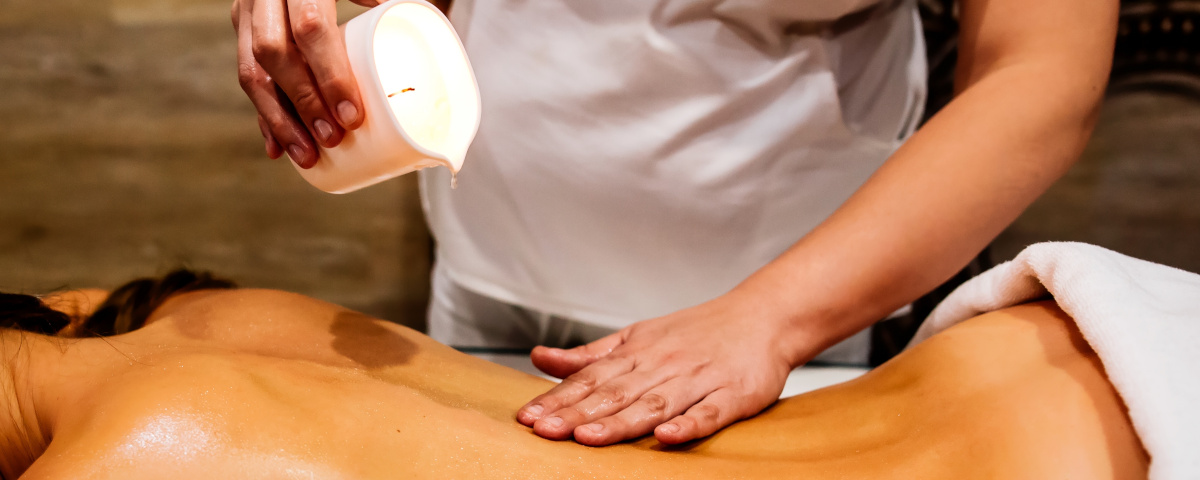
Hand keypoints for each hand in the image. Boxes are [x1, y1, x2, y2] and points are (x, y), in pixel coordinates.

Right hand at [231, 0, 377, 166]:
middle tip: (333, 138)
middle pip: (273, 54)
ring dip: (279, 120)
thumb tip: (430, 28)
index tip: (352, 114)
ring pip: (249, 70)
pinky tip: (278, 146)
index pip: (311, 28)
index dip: (329, 76)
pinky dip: (263, 115)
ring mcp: (247, 11)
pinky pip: (245, 76)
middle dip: (303, 105)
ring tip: (308, 155)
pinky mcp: (242, 27)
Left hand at [516, 294, 803, 445]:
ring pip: (654, 405)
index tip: (529, 417)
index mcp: (638, 353)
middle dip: (578, 414)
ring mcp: (698, 380)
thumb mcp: (637, 336)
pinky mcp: (733, 395)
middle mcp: (663, 365)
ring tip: (589, 438)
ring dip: (620, 422)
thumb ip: (590, 354)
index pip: (591, 378)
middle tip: (545, 431)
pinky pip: (708, 413)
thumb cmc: (697, 333)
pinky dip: (688, 425)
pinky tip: (667, 438)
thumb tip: (540, 359)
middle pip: (615, 394)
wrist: (764, 316)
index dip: (559, 399)